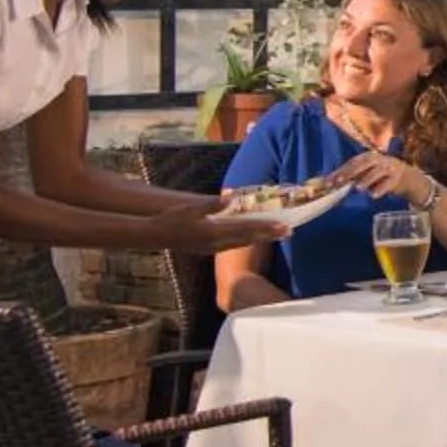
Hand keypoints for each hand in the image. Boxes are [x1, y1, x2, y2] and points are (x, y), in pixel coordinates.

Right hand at [157, 200, 280, 251]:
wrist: (156, 237)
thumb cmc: (171, 220)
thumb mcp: (190, 210)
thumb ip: (210, 205)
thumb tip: (228, 198)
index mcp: (214, 232)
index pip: (245, 229)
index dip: (265, 228)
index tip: (283, 226)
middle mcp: (217, 243)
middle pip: (249, 238)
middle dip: (269, 235)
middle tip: (290, 231)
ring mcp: (213, 248)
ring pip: (243, 243)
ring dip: (261, 239)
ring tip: (277, 234)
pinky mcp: (210, 249)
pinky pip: (234, 245)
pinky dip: (247, 241)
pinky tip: (254, 238)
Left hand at [330, 150, 428, 203]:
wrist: (407, 177)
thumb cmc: (381, 175)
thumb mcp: (367, 173)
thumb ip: (352, 177)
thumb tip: (331, 183)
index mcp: (368, 157)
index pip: (352, 162)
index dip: (340, 171)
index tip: (329, 182)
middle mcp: (378, 159)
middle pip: (363, 163)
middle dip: (351, 172)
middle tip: (340, 182)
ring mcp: (389, 167)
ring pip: (377, 171)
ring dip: (367, 179)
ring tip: (358, 189)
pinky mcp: (397, 178)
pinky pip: (388, 183)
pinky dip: (380, 189)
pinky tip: (373, 196)